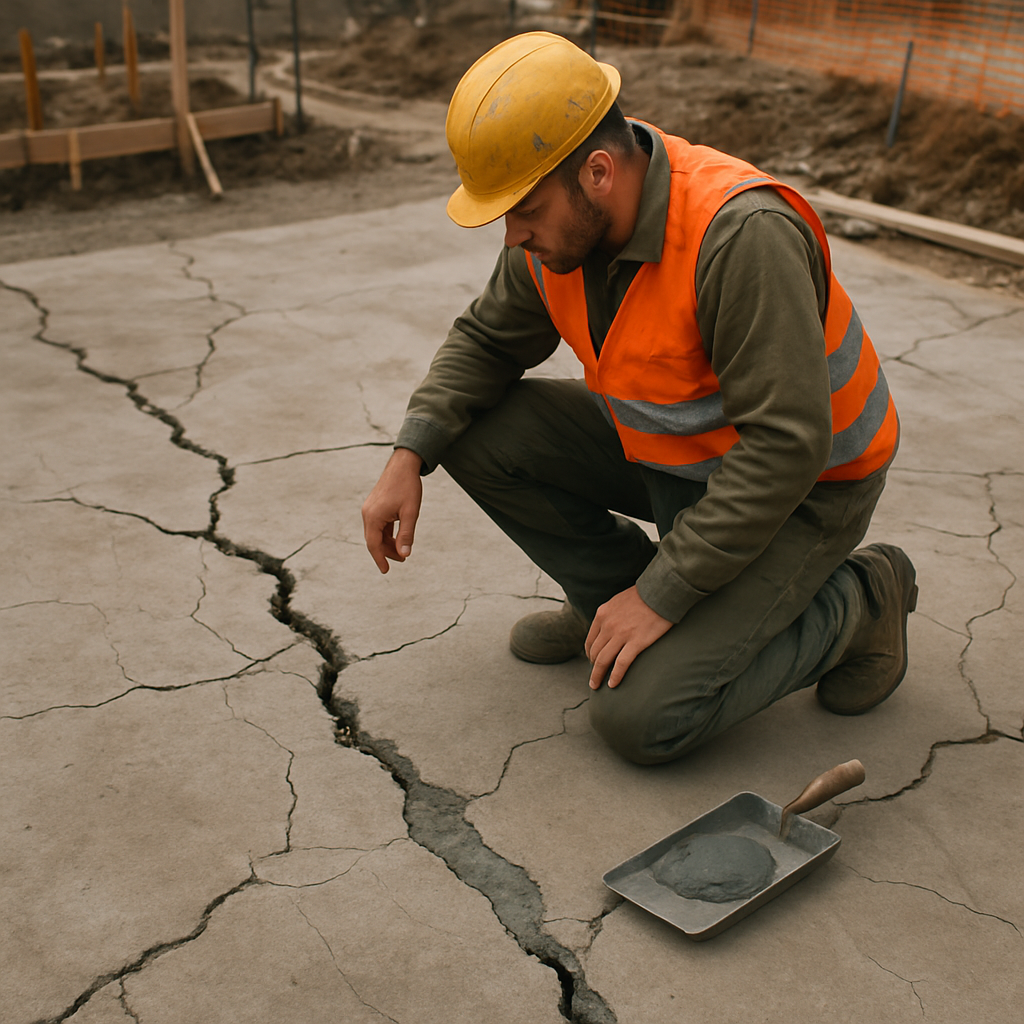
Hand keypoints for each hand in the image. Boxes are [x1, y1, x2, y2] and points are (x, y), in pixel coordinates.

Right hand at [361, 448, 423, 573]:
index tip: (386, 571)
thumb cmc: (408, 487)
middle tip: (404, 559)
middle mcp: (368, 514)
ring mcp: (370, 509)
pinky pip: (379, 525)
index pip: (374, 545)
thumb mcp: (411, 513)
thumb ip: (407, 534)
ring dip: (388, 543)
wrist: (404, 464)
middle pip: (374, 540)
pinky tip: (398, 538)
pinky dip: (387, 533)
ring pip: (376, 533)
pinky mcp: (374, 506)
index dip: (380, 559)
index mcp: (373, 517)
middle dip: (387, 552)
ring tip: (402, 550)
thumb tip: (405, 554)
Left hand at [585, 586, 672, 689]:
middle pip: (594, 652)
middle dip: (593, 667)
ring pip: (603, 660)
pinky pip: (621, 664)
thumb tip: (607, 628)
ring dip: (598, 675)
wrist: (661, 592)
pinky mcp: (636, 642)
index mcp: (602, 615)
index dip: (589, 654)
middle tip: (595, 677)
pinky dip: (615, 676)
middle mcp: (608, 625)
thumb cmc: (643, 596)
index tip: (592, 662)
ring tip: (597, 685)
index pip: (590, 640)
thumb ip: (610, 615)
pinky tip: (613, 684)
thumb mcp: (617, 602)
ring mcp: (621, 634)